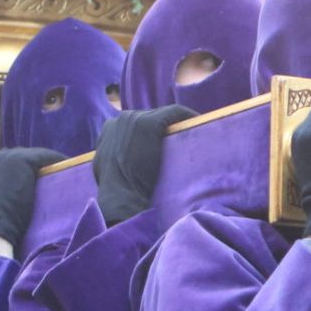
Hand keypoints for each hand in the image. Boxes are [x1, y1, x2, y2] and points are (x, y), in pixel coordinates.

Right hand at [0, 146, 63, 250]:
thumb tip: (7, 203)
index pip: (14, 164)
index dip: (30, 170)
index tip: (45, 176)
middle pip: (26, 157)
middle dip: (41, 164)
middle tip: (60, 172)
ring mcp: (9, 157)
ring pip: (37, 156)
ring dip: (52, 162)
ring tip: (70, 169)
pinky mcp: (22, 159)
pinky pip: (46, 157)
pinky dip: (58, 161)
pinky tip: (71, 167)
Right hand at [92, 105, 193, 224]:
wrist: (120, 198)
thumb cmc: (117, 193)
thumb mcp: (108, 171)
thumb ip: (114, 160)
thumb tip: (126, 163)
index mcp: (110, 129)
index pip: (137, 125)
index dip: (154, 133)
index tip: (169, 142)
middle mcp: (120, 119)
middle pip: (151, 117)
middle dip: (167, 128)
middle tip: (186, 138)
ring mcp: (134, 119)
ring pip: (163, 115)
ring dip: (178, 123)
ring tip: (198, 132)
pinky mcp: (150, 122)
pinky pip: (175, 113)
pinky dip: (188, 117)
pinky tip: (201, 123)